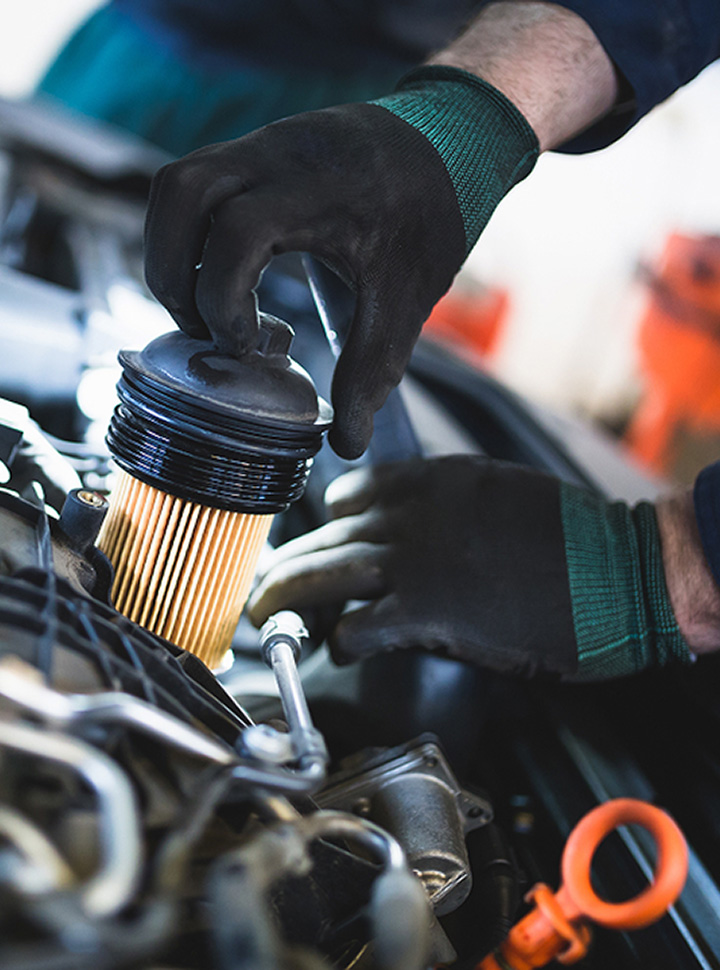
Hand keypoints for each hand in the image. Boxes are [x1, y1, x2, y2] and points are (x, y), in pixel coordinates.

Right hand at [144, 69, 537, 457]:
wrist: (451, 140)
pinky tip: (221, 274)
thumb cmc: (431, 217)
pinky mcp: (254, 149)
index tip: (249, 345)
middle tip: (203, 328)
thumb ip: (372, 372)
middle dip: (173, 273)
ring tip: (202, 305)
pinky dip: (187, 233)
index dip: (224, 296)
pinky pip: (193, 182)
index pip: (236, 232)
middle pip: (181, 195)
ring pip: (175, 185)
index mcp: (319, 192)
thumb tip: (345, 443)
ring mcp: (261, 144)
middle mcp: (278, 155)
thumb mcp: (406, 300)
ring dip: (170, 251)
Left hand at [248, 457, 692, 679]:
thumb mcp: (504, 495)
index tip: (315, 542)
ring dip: (286, 597)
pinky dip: (340, 639)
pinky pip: (359, 625)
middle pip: (326, 537)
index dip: (325, 524)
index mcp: (433, 481)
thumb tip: (419, 534)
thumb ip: (451, 507)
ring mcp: (415, 561)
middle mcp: (412, 514)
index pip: (351, 494)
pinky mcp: (427, 612)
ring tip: (265, 615)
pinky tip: (336, 647)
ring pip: (324, 574)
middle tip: (265, 586)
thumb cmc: (574, 539)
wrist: (618, 572)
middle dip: (288, 564)